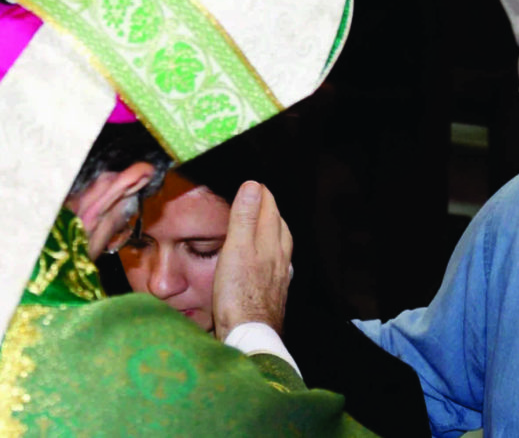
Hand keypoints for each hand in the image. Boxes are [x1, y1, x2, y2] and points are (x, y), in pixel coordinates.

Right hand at [212, 181, 292, 340]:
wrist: (250, 334)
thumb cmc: (239, 293)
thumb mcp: (236, 249)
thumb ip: (244, 217)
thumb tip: (253, 187)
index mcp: (270, 242)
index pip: (269, 208)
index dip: (260, 194)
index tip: (253, 184)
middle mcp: (280, 256)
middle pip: (279, 224)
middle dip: (270, 208)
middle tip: (259, 198)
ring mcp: (280, 274)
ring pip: (282, 243)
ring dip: (275, 229)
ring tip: (267, 224)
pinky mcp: (276, 290)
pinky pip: (280, 262)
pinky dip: (274, 251)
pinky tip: (269, 259)